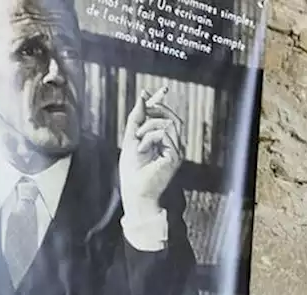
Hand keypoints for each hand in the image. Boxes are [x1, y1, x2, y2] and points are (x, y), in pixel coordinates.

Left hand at [119, 86, 183, 221]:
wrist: (135, 190)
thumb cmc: (132, 170)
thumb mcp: (130, 138)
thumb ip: (136, 119)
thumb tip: (142, 98)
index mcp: (163, 141)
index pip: (167, 117)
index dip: (160, 102)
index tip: (152, 91)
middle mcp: (173, 145)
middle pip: (172, 117)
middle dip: (156, 110)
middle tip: (144, 110)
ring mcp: (176, 151)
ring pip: (169, 123)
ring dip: (149, 127)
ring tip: (138, 140)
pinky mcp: (175, 156)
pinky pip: (165, 134)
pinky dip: (150, 138)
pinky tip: (142, 149)